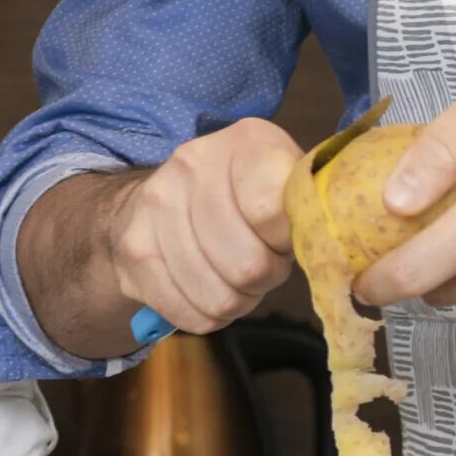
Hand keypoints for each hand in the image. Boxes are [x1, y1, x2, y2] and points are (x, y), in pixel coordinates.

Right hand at [109, 117, 304, 333]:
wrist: (158, 199)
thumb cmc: (241, 198)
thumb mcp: (283, 185)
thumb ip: (305, 206)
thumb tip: (321, 245)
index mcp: (245, 141)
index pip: (269, 210)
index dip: (286, 241)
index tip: (283, 239)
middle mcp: (192, 164)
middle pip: (247, 265)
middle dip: (264, 278)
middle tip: (261, 264)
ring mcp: (156, 206)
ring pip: (219, 297)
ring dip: (237, 299)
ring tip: (234, 277)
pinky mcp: (133, 250)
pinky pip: (190, 314)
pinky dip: (207, 314)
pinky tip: (205, 289)